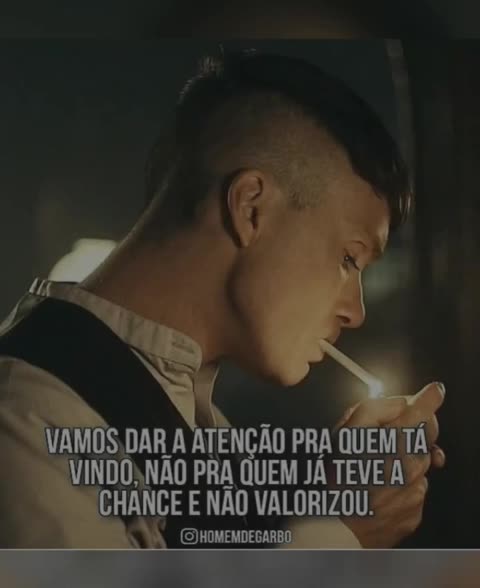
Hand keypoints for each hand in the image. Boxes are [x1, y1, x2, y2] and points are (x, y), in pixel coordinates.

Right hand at [329, 382, 445, 547]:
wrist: (334, 530)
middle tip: (386, 435)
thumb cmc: (334, 480)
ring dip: (404, 459)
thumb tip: (398, 404)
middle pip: (426, 436)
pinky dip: (402, 485)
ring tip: (375, 468)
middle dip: (411, 430)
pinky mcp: (415, 510)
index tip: (435, 391)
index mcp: (392, 440)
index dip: (430, 397)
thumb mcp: (343, 432)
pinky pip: (415, 490)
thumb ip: (372, 409)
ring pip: (419, 464)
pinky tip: (379, 490)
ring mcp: (415, 489)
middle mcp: (410, 465)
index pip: (423, 410)